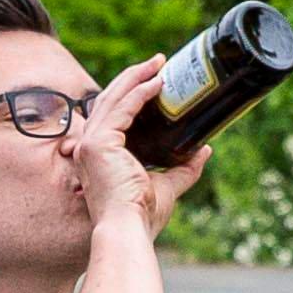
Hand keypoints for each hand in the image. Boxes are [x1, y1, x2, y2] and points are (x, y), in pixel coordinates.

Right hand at [72, 57, 211, 237]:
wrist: (130, 230)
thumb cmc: (142, 216)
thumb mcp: (167, 186)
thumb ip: (183, 167)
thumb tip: (204, 150)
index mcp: (99, 156)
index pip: (112, 115)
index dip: (131, 93)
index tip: (155, 80)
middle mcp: (89, 147)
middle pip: (110, 100)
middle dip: (134, 77)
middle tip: (158, 62)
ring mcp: (90, 144)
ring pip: (113, 98)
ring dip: (136, 77)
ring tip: (158, 63)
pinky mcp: (99, 143)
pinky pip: (122, 109)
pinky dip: (140, 92)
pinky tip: (157, 83)